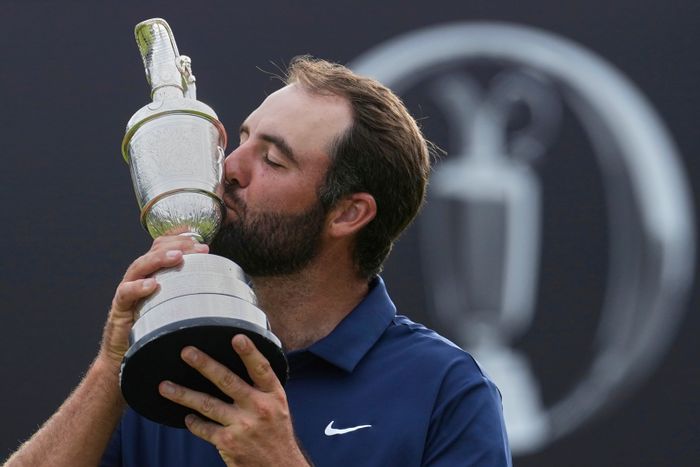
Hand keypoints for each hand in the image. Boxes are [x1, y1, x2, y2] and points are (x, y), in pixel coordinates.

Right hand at [98, 236, 208, 369]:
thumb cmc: (152, 330)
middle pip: (153, 251)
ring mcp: (127, 291)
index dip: (181, 241)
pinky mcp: (119, 308)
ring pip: (139, 266)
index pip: (163, 247)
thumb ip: (188, 294)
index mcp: (152, 274)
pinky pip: (125, 293)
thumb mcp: (173, 309)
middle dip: (177, 246)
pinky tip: (152, 285)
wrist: (124, 356)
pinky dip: (138, 287)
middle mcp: (138, 278)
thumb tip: (219, 289)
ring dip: (159, 259)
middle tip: (199, 248)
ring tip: (177, 256)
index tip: (203, 243)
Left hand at [158, 335, 309, 466]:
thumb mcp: (278, 406)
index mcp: (274, 395)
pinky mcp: (228, 443)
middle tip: (187, 352)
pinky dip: (193, 422)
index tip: (237, 338)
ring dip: (183, 394)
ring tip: (165, 386)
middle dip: (205, 365)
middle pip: (228, 381)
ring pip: (207, 404)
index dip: (250, 353)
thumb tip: (243, 360)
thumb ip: (262, 387)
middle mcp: (259, 408)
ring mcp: (242, 426)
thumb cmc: (277, 434)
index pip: (261, 369)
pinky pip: (204, 428)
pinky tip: (186, 417)